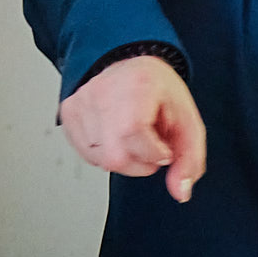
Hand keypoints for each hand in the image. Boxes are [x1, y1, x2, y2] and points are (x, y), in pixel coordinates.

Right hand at [59, 54, 206, 200]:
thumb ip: (189, 159)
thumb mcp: (187, 121)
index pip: (134, 135)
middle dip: (139, 163)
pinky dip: (105, 154)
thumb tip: (180, 192)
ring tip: (131, 135)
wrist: (128, 64)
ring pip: (101, 160)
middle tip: (147, 144)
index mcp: (137, 86)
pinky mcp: (68, 113)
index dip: (154, 153)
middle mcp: (103, 92)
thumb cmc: (157, 91)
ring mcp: (81, 102)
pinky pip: (86, 154)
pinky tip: (115, 137)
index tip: (162, 147)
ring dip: (123, 158)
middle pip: (115, 157)